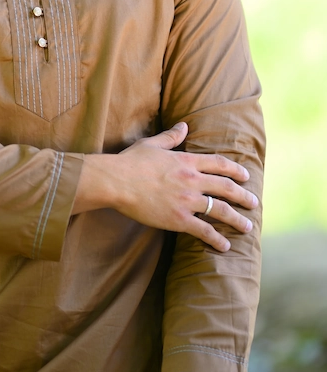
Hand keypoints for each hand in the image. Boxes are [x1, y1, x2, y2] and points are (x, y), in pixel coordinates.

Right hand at [73, 122, 257, 251]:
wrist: (117, 181)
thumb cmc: (131, 162)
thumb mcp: (153, 144)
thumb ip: (171, 137)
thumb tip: (184, 126)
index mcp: (187, 161)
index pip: (219, 164)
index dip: (236, 170)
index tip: (246, 176)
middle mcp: (193, 180)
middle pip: (226, 188)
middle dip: (243, 196)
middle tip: (254, 203)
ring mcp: (187, 201)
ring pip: (221, 210)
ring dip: (237, 219)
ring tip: (247, 226)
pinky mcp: (178, 219)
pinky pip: (203, 231)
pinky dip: (216, 239)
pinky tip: (225, 245)